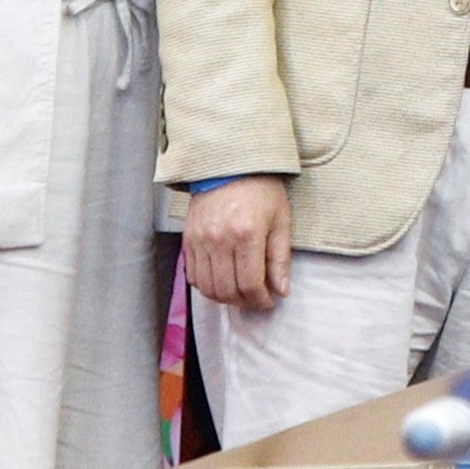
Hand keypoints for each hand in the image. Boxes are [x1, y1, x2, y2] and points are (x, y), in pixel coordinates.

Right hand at [186, 177, 297, 308]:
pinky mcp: (187, 240)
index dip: (260, 300)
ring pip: (207, 287)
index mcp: (246, 234)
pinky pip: (193, 275)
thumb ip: (280, 258)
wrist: (230, 166)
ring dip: (224, 298)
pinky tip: (222, 281)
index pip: (249, 283)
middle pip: (226, 290)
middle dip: (244, 302)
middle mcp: (219, 240)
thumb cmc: (261, 190)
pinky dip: (207, 285)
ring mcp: (199, 241)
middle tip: (256, 300)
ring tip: (240, 293)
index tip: (269, 301)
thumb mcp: (281, 220)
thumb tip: (282, 289)